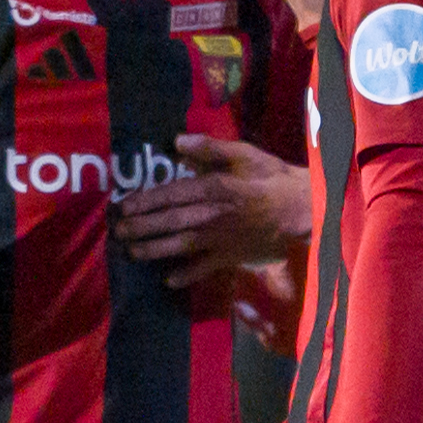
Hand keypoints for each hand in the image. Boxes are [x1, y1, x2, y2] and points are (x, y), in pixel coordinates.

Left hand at [109, 131, 312, 286]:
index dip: (145, 200)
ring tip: (132, 253)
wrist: (304, 208)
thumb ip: (210, 148)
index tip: (124, 206)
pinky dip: (187, 276)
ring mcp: (220, 238)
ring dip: (154, 250)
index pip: (171, 194)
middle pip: (170, 221)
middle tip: (118, 232)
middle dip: (141, 227)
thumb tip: (176, 141)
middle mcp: (212, 215)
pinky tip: (168, 281)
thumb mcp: (245, 154)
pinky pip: (205, 268)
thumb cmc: (273, 178)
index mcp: (214, 187)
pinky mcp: (231, 256)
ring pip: (181, 245)